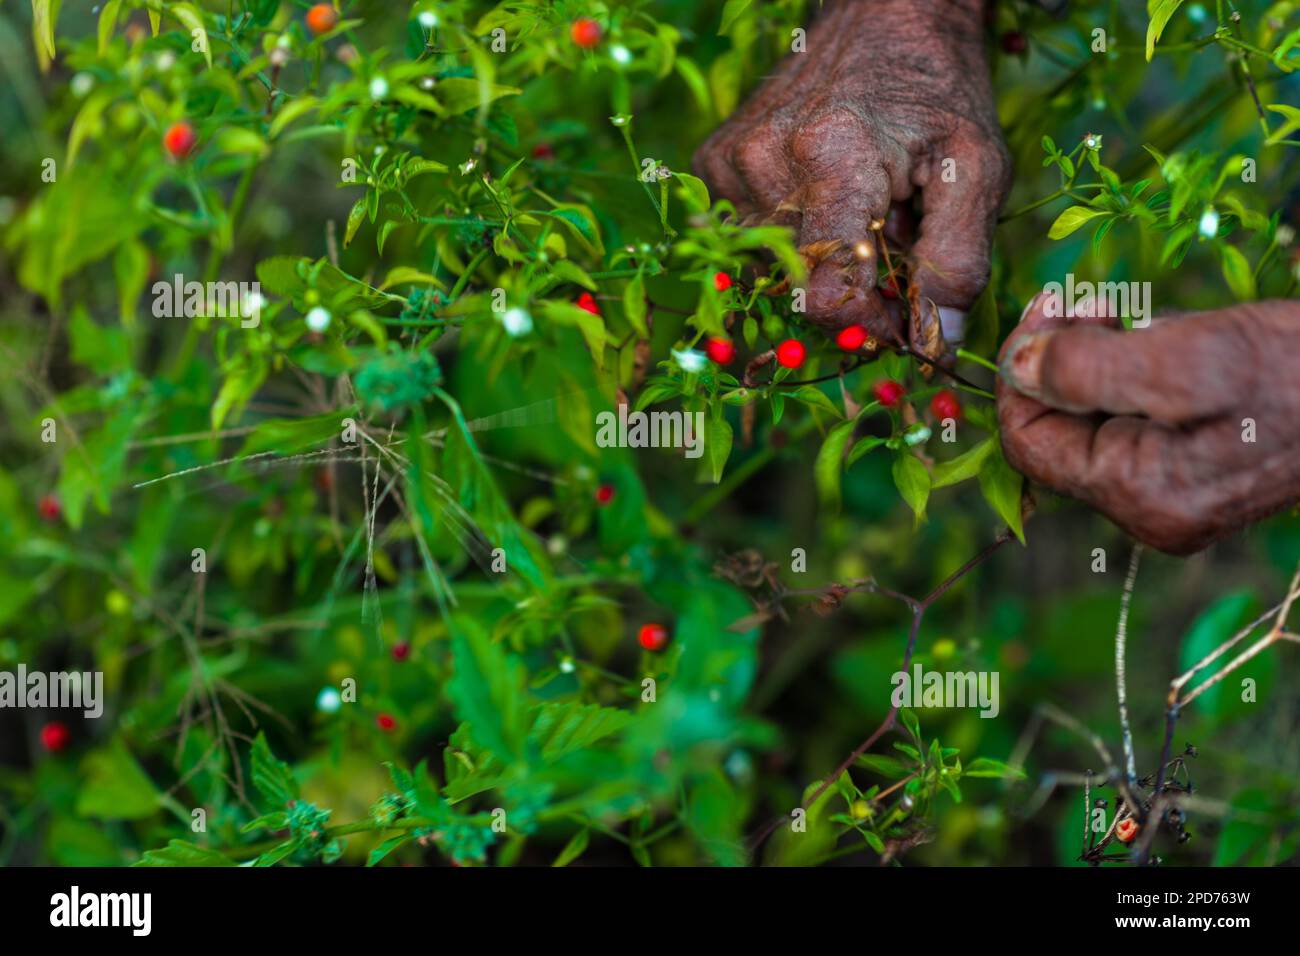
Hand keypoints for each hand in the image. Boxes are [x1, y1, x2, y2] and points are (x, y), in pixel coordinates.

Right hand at [692, 0, 1009, 351]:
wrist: (885, 12)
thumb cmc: (938, 88)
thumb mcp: (977, 168)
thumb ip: (960, 257)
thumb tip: (936, 337)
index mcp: (834, 159)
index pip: (824, 293)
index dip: (865, 323)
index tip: (897, 316)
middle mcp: (766, 160)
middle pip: (798, 284)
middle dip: (850, 286)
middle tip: (891, 243)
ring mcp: (731, 161)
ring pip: (769, 265)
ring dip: (818, 260)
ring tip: (858, 210)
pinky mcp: (714, 162)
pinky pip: (745, 235)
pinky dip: (787, 233)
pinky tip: (820, 195)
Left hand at [997, 296, 1299, 554]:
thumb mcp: (1190, 356)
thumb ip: (1090, 368)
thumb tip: (1014, 367)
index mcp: (1143, 495)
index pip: (1028, 441)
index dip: (1021, 370)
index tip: (1051, 305)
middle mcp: (1152, 510)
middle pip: (1058, 431)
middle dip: (1059, 359)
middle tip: (1089, 299)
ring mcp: (1177, 496)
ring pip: (1093, 420)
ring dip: (1095, 358)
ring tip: (1133, 313)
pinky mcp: (1199, 470)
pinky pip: (1135, 418)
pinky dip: (1132, 370)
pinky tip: (1166, 335)